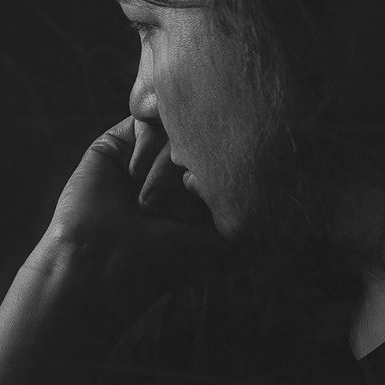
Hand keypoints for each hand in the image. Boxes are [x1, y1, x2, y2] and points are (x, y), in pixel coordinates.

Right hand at [30, 116, 247, 335]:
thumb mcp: (221, 247)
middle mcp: (176, 173)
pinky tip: (134, 177)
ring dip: (169, 163)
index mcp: (201, 196)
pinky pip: (148, 120)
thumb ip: (255, 223)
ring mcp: (148, 156)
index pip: (231, 160)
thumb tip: (285, 204)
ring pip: (179, 127)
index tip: (211, 202)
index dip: (228, 174)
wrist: (99, 264)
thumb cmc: (160, 261)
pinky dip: (149, 146)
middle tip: (183, 197)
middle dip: (199, 164)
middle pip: (207, 139)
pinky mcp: (119, 143)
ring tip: (148, 204)